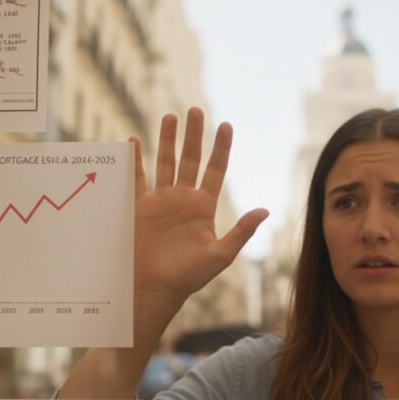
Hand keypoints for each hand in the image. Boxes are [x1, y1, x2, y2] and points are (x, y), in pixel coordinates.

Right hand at [132, 107, 267, 304]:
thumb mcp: (220, 255)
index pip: (215, 170)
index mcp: (203, 207)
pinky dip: (134, 161)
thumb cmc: (189, 277)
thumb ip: (241, 231)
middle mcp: (183, 199)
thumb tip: (265, 210)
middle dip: (194, 135)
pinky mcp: (139, 208)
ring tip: (170, 116)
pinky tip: (134, 141)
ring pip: (165, 162)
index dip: (221, 148)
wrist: (156, 289)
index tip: (226, 125)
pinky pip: (135, 179)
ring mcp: (160, 201)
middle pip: (190, 159)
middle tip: (196, 110)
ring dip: (167, 140)